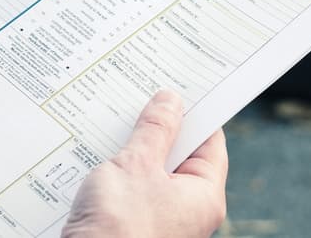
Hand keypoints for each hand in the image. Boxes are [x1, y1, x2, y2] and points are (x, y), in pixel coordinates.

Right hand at [62, 90, 227, 237]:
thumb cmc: (118, 228)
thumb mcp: (137, 165)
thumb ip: (155, 129)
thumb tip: (170, 101)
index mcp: (204, 197)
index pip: (210, 143)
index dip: (195, 113)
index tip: (179, 88)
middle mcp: (188, 212)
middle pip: (180, 156)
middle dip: (159, 129)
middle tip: (142, 99)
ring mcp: (161, 221)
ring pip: (152, 173)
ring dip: (134, 150)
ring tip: (116, 124)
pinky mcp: (134, 226)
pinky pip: (133, 190)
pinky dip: (120, 172)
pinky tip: (99, 155)